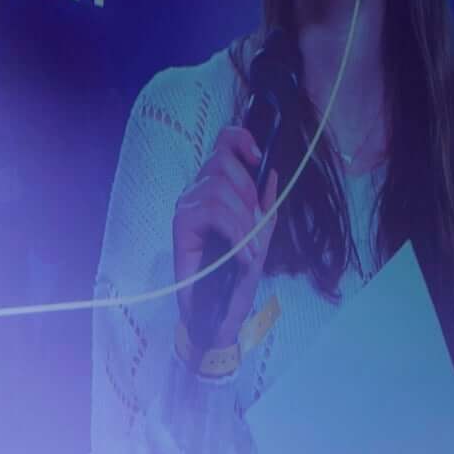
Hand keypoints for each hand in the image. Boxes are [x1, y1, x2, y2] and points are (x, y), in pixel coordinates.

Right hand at [173, 125, 279, 346]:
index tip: (259, 156)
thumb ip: (266, 205)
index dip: (239, 139)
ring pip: (219, 188)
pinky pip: (214, 211)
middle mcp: (198, 191)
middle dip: (247, 192)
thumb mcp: (262, 236)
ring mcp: (188, 206)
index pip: (222, 143)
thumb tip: (272, 172)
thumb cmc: (238, 275)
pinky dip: (235, 233)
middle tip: (254, 227)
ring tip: (248, 248)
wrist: (219, 313)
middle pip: (222, 162)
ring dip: (243, 220)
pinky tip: (243, 255)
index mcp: (217, 187)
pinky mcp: (181, 223)